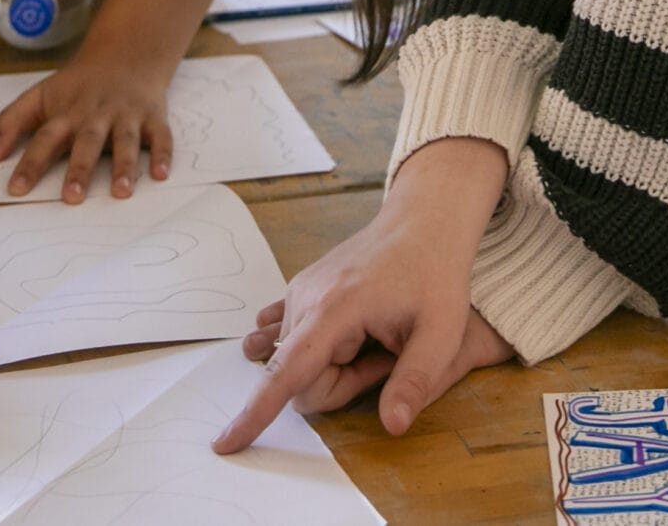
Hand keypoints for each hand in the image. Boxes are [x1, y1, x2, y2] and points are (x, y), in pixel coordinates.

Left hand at [0, 51, 174, 202]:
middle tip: (71, 197)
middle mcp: (96, 115)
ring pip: (126, 141)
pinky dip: (163, 154)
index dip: (30, 164)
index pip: (44, 139)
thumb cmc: (78, 86)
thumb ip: (11, 121)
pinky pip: (160, 136)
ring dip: (124, 166)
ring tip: (121, 192)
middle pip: (87, 142)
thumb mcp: (40, 96)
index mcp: (66, 113)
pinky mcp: (152, 117)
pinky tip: (161, 174)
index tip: (16, 189)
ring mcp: (126, 115)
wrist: (125, 55)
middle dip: (80, 169)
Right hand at [213, 138, 512, 452]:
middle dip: (341, 384)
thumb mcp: (441, 333)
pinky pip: (289, 335)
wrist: (424, 222)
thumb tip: (393, 427)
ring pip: (298, 361)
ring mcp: (300, 291)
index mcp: (334, 311)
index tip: (225, 444)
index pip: (286, 375)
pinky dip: (312, 347)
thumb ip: (416, 382)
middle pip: (300, 379)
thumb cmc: (436, 275)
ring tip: (376, 337)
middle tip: (388, 356)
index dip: (256, 413)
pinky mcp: (303, 288)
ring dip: (334, 364)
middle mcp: (305, 299)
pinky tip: (341, 332)